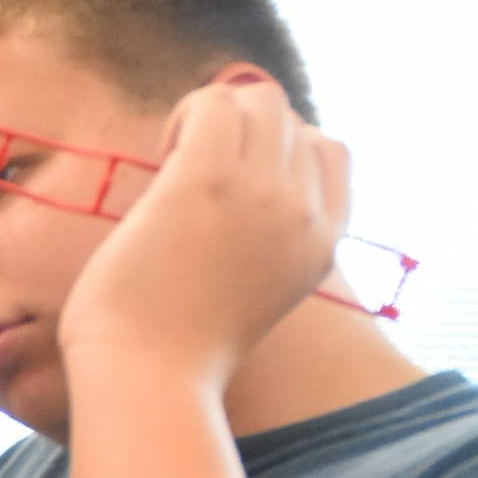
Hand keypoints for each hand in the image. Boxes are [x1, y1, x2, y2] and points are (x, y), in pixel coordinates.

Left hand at [59, 76, 348, 383]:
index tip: (230, 183)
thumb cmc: (176, 351)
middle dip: (239, 126)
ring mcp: (260, 194)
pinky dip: (184, 116)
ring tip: (175, 163)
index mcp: (320, 244)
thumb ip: (260, 246)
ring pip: (259, 98)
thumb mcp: (248, 296)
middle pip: (291, 118)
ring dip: (211, 113)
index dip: (276, 148)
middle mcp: (302, 214)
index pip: (328, 151)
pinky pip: (212, 104)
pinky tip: (161, 161)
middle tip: (190, 174)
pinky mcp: (206, 181)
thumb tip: (229, 203)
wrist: (149, 380)